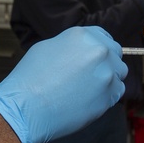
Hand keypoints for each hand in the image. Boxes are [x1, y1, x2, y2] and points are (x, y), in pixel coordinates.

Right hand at [0, 26, 126, 142]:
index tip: (94, 58)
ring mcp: (106, 73)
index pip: (103, 36)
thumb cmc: (30, 79)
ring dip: (108, 79)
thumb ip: (72, 46)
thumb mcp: (47, 48)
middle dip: (105, 62)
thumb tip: (82, 51)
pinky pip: (117, 92)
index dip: (99, 48)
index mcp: (82, 35)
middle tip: (90, 76)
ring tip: (87, 89)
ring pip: (119, 73)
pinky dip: (108, 95)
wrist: (24, 107)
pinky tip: (89, 99)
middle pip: (115, 53)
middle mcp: (98, 50)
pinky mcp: (109, 95)